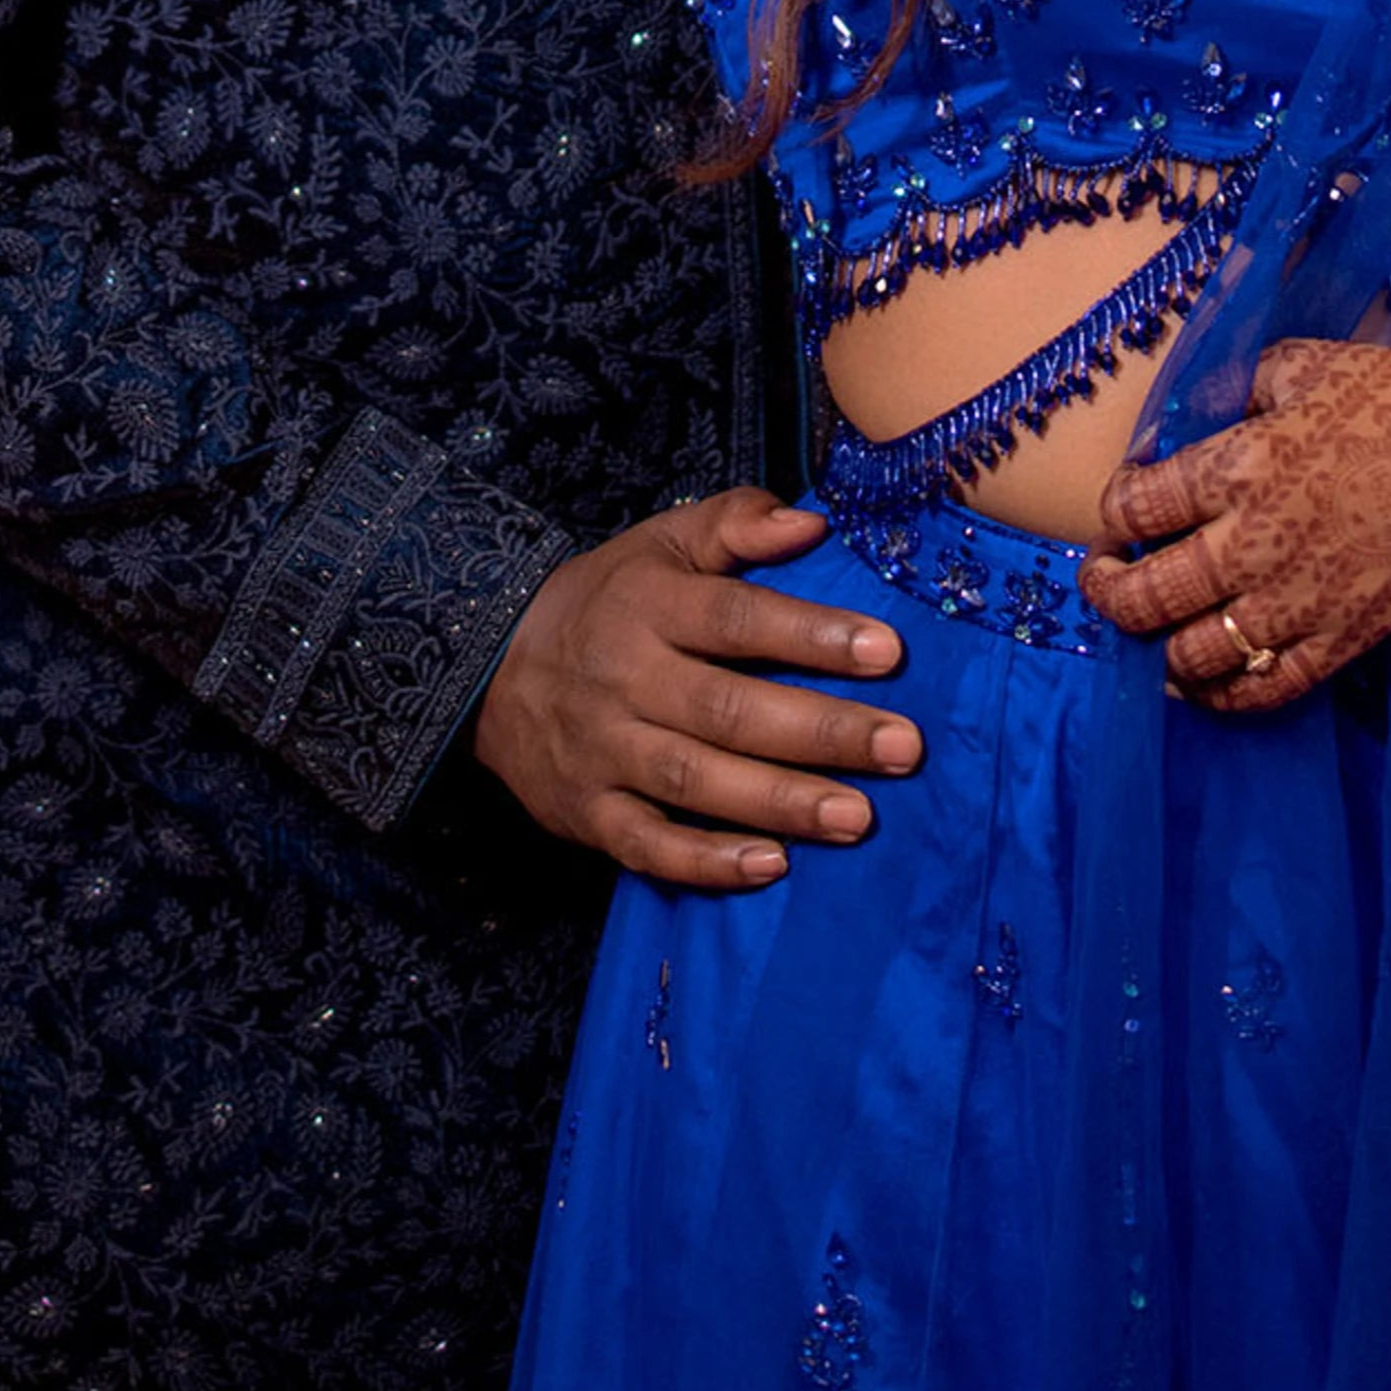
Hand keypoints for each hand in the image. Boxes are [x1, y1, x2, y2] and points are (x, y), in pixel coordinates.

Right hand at [472, 488, 920, 888]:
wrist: (488, 667)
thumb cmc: (605, 601)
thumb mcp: (660, 544)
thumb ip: (735, 524)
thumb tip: (812, 523)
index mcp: (648, 606)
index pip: (736, 618)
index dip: (809, 634)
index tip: (886, 652)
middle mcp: (624, 679)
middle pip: (728, 709)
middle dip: (820, 732)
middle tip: (902, 749)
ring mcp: (603, 752)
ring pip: (696, 781)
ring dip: (780, 801)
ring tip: (858, 817)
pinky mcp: (588, 813)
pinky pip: (648, 845)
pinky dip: (706, 862)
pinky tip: (771, 867)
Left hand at [1076, 338, 1390, 716]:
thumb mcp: (1303, 365)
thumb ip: (1231, 392)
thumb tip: (1180, 425)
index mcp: (1239, 466)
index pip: (1133, 506)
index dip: (1112, 509)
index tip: (1123, 505)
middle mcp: (1254, 543)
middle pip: (1144, 594)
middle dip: (1107, 591)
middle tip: (1103, 577)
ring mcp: (1296, 602)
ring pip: (1190, 655)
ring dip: (1153, 648)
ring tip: (1149, 629)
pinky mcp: (1340, 640)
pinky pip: (1260, 690)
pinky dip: (1218, 694)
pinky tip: (1198, 680)